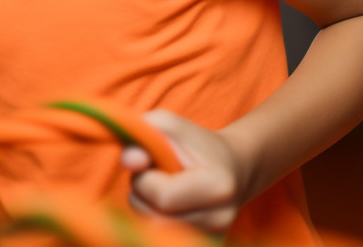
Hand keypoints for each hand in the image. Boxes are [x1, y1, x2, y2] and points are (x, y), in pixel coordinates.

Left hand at [120, 109, 251, 232]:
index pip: (163, 198)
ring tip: (160, 190)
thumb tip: (128, 161)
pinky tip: (166, 207)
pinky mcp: (206, 245)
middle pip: (155, 221)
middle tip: (153, 178)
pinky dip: (155, 222)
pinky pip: (162, 240)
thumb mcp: (170, 126)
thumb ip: (146, 135)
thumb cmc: (196, 143)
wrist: (234, 167)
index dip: (144, 180)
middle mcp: (220, 219)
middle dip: (141, 197)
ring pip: (153, 234)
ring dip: (144, 210)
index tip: (150, 165)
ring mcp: (214, 237)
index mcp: (218, 186)